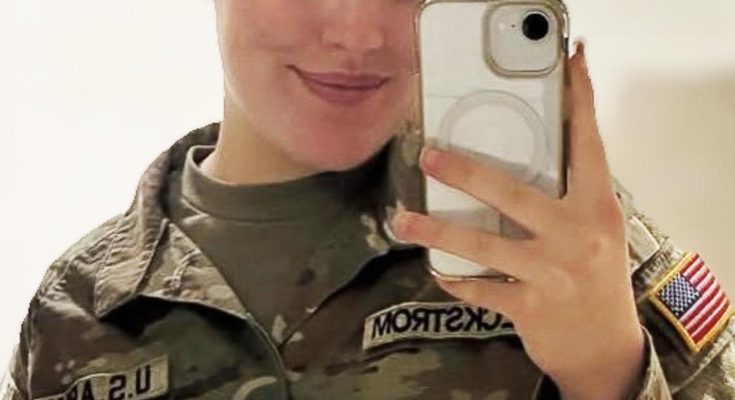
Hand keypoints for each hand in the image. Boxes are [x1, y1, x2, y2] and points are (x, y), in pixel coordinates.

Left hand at [390, 41, 645, 399]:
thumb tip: (526, 159)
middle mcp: (577, 236)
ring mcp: (552, 273)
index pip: (588, 146)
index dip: (580, 102)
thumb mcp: (594, 231)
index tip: (570, 63)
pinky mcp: (529, 307)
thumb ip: (568, 198)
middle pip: (514, 193)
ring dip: (437, 232)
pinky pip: (479, 289)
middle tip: (428, 154)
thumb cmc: (596, 279)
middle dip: (466, 172)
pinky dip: (455, 279)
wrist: (606, 349)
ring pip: (484, 245)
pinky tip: (438, 270)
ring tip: (403, 220)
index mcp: (598, 208)